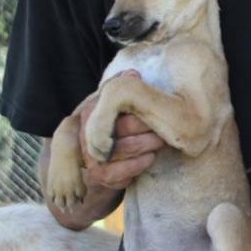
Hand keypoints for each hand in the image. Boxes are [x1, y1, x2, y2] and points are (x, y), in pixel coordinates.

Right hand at [78, 71, 164, 189]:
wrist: (105, 149)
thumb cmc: (118, 118)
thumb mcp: (119, 98)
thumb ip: (124, 85)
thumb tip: (133, 74)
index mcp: (90, 113)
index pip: (113, 115)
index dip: (138, 116)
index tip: (156, 113)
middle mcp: (85, 136)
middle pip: (117, 137)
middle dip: (145, 134)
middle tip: (165, 131)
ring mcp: (90, 158)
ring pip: (116, 157)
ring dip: (143, 151)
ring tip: (160, 143)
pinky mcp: (98, 175)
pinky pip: (115, 176)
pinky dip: (135, 168)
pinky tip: (149, 159)